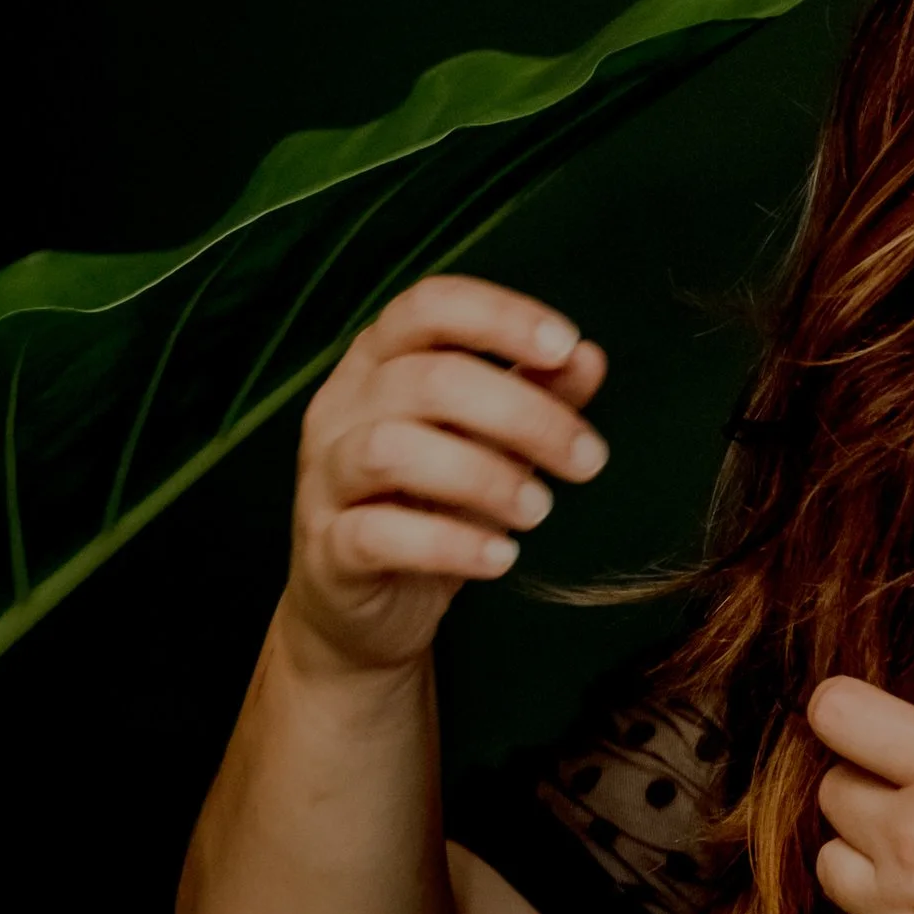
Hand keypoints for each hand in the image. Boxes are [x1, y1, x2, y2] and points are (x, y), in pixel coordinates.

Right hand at [280, 275, 610, 678]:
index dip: (498, 316)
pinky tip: (501, 558)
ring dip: (484, 476)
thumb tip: (586, 357)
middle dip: (523, 414)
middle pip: (427, 379)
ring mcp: (326, 478)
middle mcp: (342, 407)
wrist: (365, 607)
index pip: (427, 306)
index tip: (566, 346)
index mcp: (379, 363)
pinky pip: (377, 535)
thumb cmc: (431, 505)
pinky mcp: (327, 549)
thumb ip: (535, 395)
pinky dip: (449, 544)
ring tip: (539, 509)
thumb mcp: (492, 443)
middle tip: (586, 460)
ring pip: (391, 449)